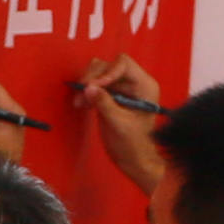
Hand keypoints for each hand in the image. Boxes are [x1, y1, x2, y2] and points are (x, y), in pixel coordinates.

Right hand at [78, 53, 172, 195]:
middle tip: (81, 93)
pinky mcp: (111, 95)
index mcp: (144, 85)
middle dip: (93, 78)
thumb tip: (88, 88)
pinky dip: (86, 92)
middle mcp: (134, 83)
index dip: (107, 72)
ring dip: (87, 85)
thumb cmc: (133, 145)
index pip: (124, 64)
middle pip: (109, 66)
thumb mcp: (118, 124)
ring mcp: (121, 88)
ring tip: (79, 102)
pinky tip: (81, 104)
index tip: (94, 86)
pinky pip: (95, 85)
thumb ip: (104, 104)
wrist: (133, 159)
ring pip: (99, 73)